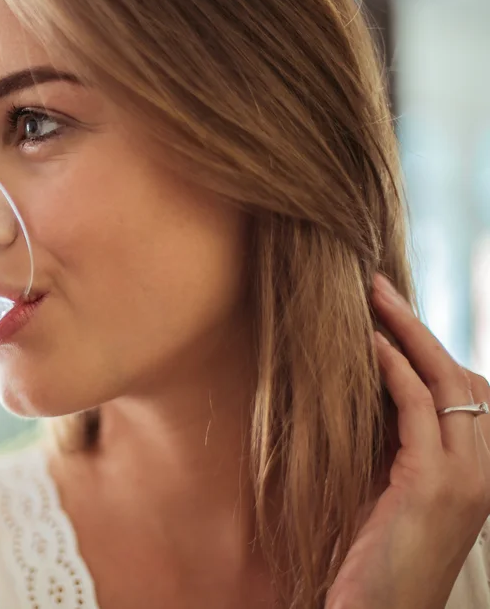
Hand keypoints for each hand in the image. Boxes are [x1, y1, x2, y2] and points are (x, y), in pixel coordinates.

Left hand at [326, 274, 489, 608]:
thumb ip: (392, 447)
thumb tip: (368, 395)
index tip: (392, 314)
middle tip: (378, 286)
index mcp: (475, 472)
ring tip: (372, 297)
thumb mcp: (391, 492)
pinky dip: (395, 370)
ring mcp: (464, 479)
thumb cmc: (375, 559)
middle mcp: (481, 472)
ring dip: (407, 333)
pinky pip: (418, 411)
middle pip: (460, 377)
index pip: (467, 392)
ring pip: (446, 384)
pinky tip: (369, 345)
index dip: (431, 349)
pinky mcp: (432, 486)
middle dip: (419, 327)